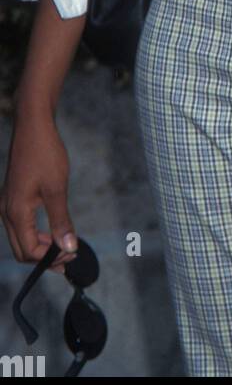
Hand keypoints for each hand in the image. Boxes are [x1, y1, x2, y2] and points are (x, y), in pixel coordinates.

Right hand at [1, 110, 78, 270]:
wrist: (33, 126)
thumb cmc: (45, 154)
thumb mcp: (57, 189)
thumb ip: (61, 221)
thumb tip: (68, 247)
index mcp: (16, 212)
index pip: (29, 251)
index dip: (51, 258)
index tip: (73, 254)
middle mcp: (6, 212)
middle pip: (21, 250)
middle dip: (44, 258)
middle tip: (69, 256)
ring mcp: (7, 204)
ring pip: (20, 238)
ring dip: (40, 246)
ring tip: (63, 246)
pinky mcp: (12, 197)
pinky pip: (20, 225)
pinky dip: (35, 234)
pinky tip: (52, 231)